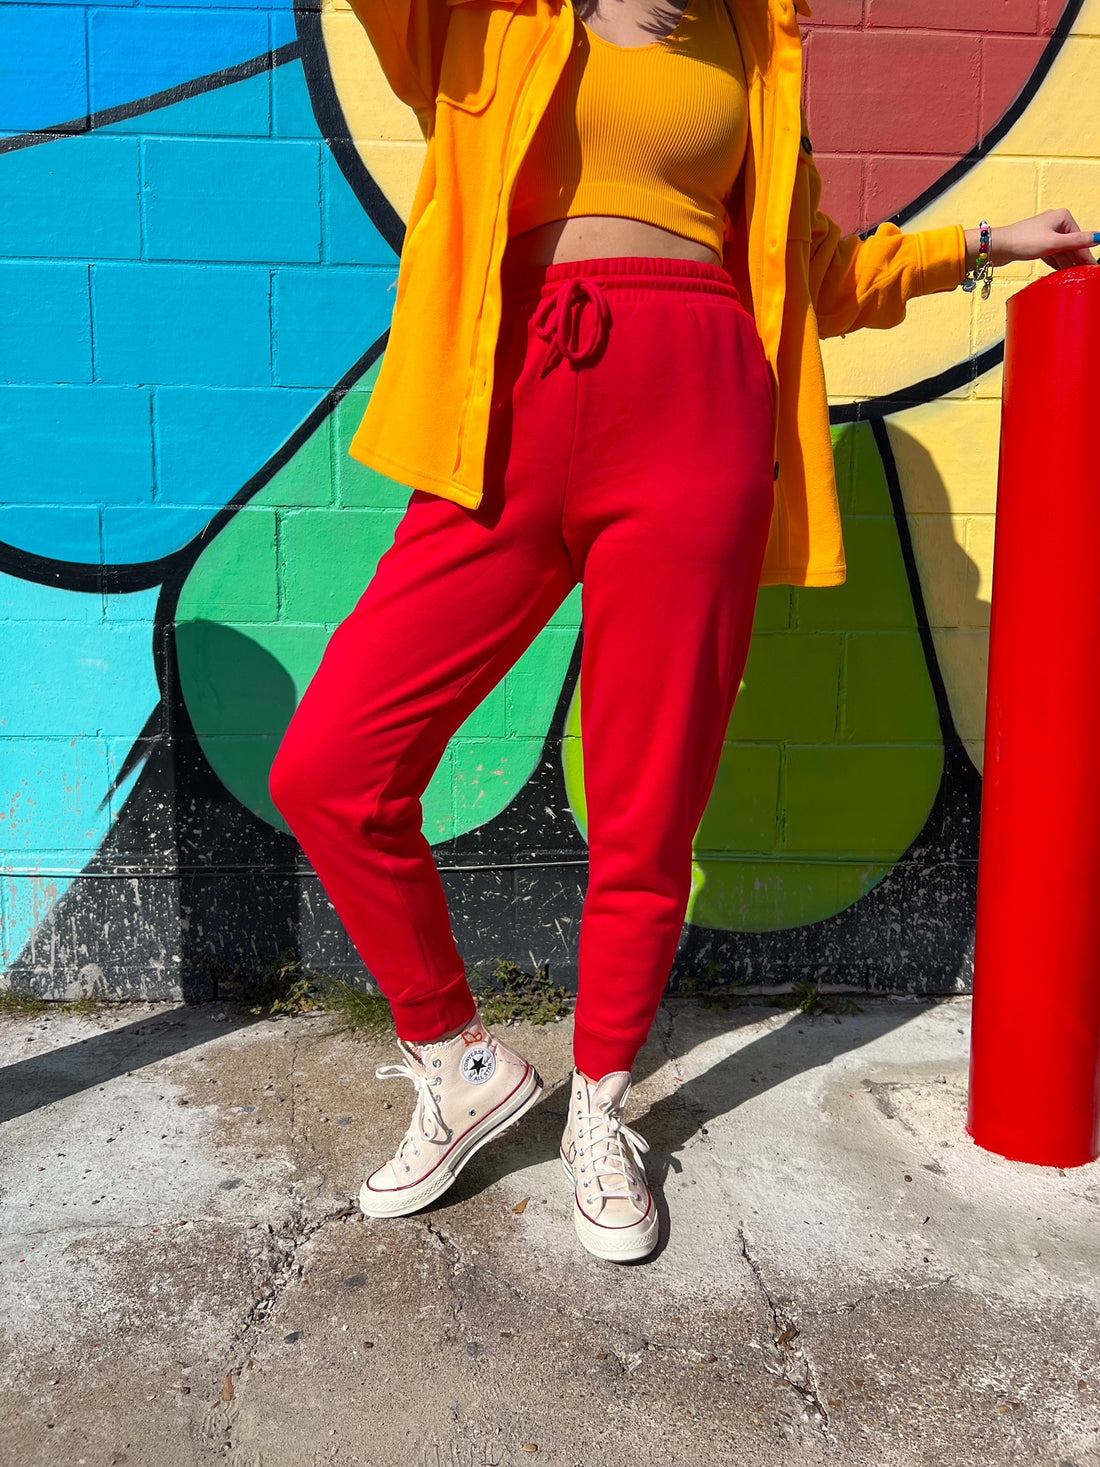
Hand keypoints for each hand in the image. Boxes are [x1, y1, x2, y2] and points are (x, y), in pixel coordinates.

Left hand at [965, 210, 1098, 271]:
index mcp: (1062, 217)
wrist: (997, 246)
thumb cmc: (1021, 241)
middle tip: (1085, 275)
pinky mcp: (1037, 244)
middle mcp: (1055, 223)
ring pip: (1061, 251)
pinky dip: (1057, 263)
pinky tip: (1062, 272)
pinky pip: (1052, 255)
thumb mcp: (1053, 243)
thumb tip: (1098, 237)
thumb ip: (1076, 242)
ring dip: (1067, 263)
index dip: (1086, 255)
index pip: (1080, 239)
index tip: (1093, 268)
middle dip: (1077, 260)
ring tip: (1075, 276)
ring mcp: (1045, 234)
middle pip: (1071, 245)